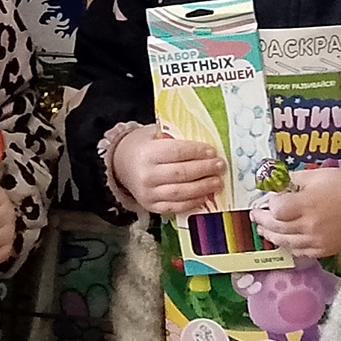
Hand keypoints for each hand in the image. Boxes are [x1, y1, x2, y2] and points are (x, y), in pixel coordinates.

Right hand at [111, 127, 225, 215]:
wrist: (120, 165)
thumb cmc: (142, 146)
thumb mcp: (153, 133)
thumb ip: (173, 137)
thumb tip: (201, 145)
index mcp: (148, 153)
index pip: (177, 153)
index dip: (197, 152)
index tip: (212, 151)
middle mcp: (147, 175)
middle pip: (181, 174)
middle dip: (205, 170)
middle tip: (221, 166)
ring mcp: (148, 193)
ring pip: (180, 193)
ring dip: (202, 188)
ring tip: (217, 182)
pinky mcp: (151, 207)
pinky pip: (175, 207)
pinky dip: (192, 203)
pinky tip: (204, 197)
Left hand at [251, 166, 340, 260]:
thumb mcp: (316, 174)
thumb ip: (294, 180)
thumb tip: (276, 187)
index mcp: (307, 204)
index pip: (277, 209)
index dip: (269, 204)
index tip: (267, 199)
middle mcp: (309, 226)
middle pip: (277, 227)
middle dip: (263, 221)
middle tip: (255, 215)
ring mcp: (316, 241)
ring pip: (285, 243)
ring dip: (271, 236)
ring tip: (264, 230)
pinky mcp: (324, 251)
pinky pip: (299, 253)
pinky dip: (288, 246)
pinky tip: (284, 240)